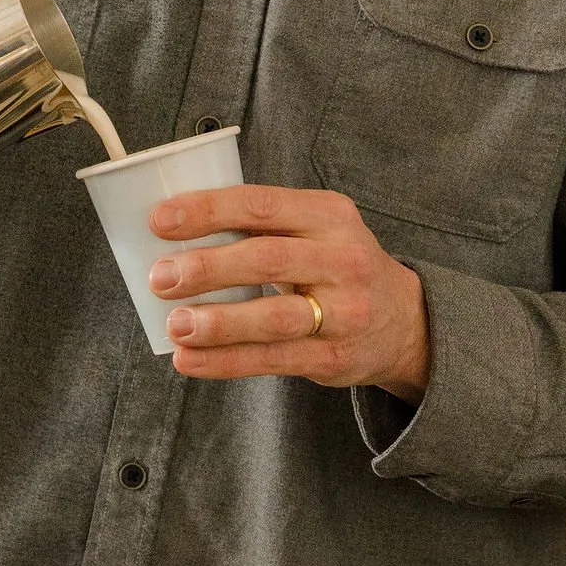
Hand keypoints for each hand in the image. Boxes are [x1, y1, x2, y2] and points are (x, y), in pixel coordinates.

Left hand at [147, 185, 430, 401]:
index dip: (209, 210)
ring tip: (175, 324)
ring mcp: (343, 311)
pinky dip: (226, 361)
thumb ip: (262, 225)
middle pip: (266, 260)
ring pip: (273, 316)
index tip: (160, 220)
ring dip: (218, 322)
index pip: (263, 205)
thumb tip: (175, 231)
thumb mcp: (317, 229)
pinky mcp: (333, 356)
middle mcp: (342, 259)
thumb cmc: (336, 265)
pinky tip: (189, 360)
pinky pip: (273, 359)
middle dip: (208, 268)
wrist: (405, 320)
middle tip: (161, 277)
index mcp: (329, 215)